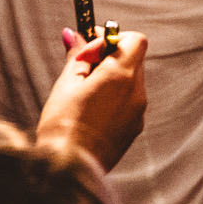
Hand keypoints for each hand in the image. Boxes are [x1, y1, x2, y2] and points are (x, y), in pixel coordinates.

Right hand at [37, 27, 147, 169]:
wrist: (70, 168)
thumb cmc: (64, 126)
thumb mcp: (66, 84)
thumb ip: (76, 56)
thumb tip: (74, 35)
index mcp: (121, 76)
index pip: (135, 40)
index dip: (113, 37)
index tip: (91, 47)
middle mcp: (136, 93)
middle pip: (134, 58)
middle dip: (111, 56)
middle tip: (85, 64)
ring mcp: (138, 113)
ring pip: (132, 80)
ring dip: (113, 76)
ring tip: (86, 89)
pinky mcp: (134, 129)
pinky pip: (130, 101)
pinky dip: (116, 96)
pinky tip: (93, 107)